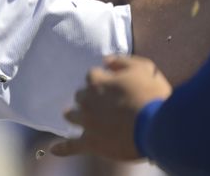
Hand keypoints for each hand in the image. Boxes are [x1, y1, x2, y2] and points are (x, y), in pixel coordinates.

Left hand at [50, 56, 172, 161]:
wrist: (156, 127)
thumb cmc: (152, 95)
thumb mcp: (144, 68)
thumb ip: (123, 61)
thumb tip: (106, 60)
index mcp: (98, 81)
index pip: (92, 75)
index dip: (102, 79)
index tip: (112, 85)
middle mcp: (88, 100)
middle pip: (80, 95)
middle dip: (88, 97)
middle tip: (101, 103)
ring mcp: (87, 122)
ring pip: (72, 115)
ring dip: (75, 114)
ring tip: (80, 117)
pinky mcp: (91, 143)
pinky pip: (71, 146)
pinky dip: (62, 148)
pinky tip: (53, 149)